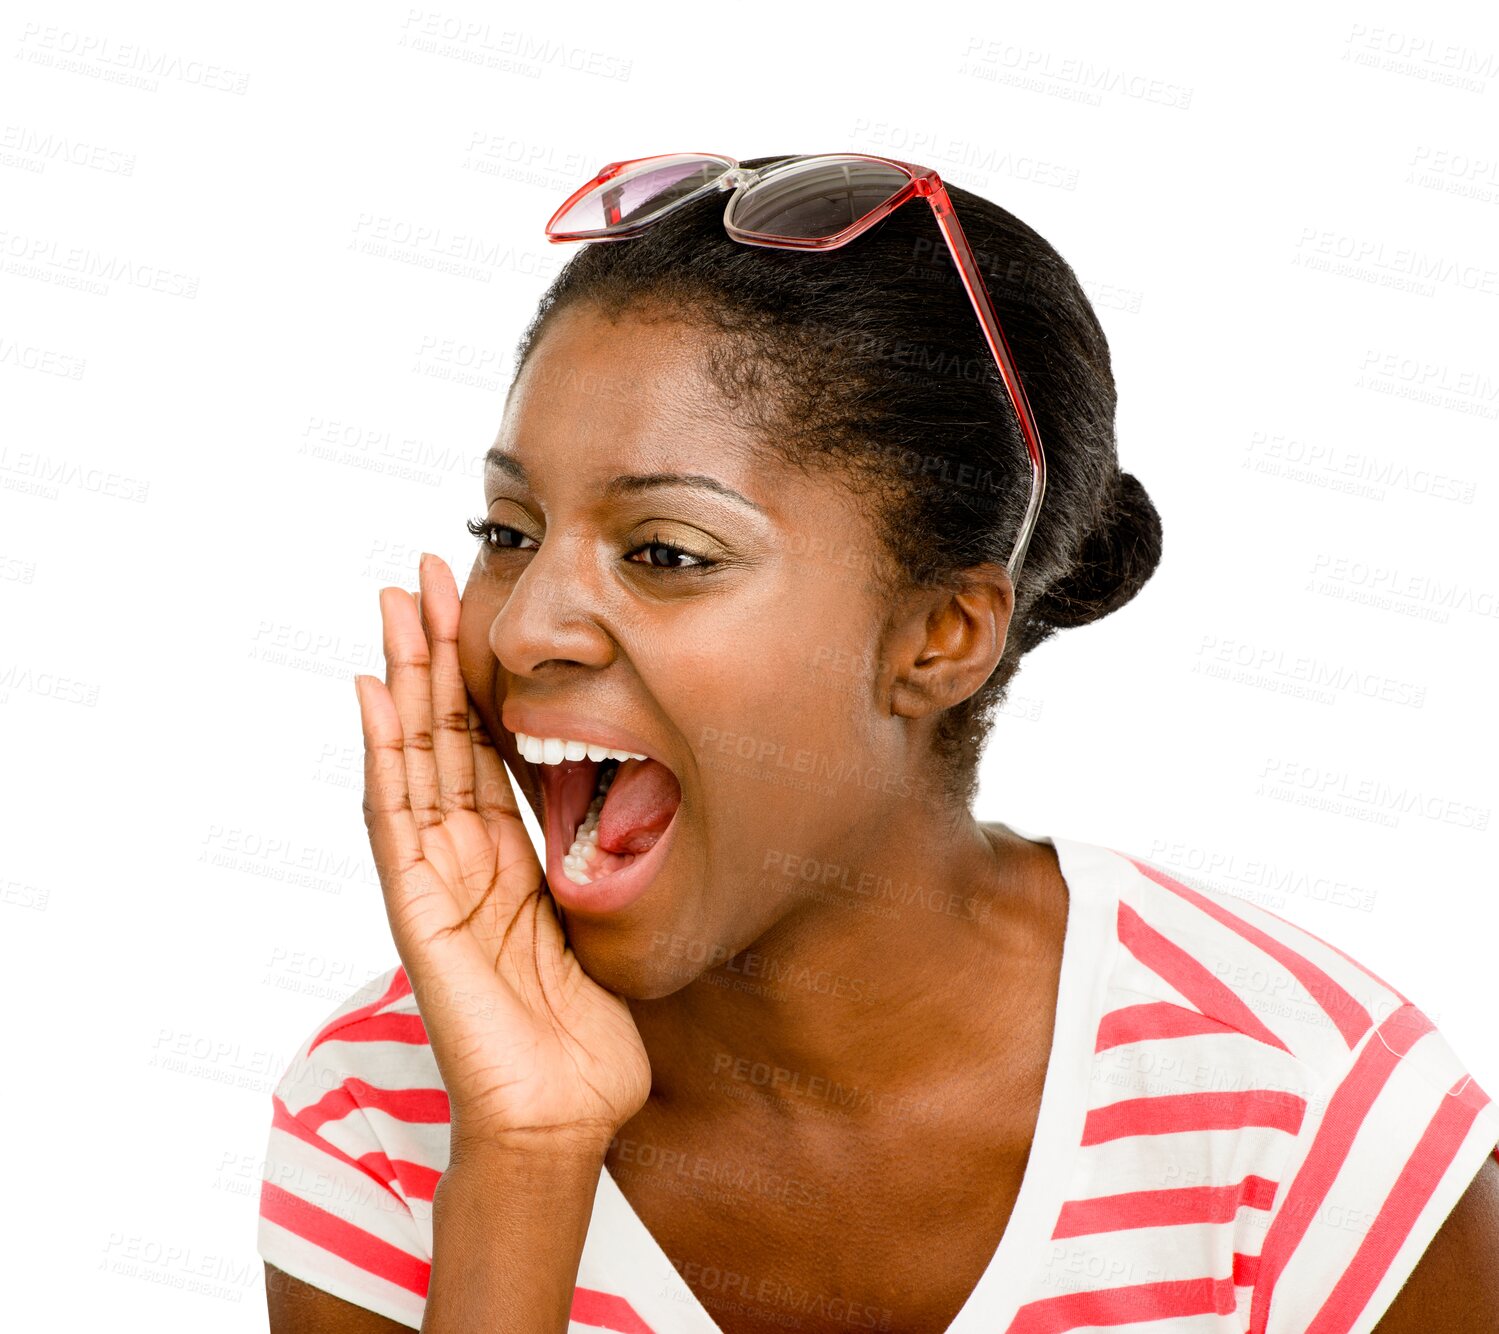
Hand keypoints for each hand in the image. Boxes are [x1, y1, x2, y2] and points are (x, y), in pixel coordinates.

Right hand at [353, 553, 650, 1156]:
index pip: (484, 745)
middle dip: (433, 652)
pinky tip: (375, 692)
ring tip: (395, 602)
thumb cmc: (587, 1034)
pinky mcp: (420, 909)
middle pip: (441, 733)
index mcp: (512, 855)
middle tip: (424, 570)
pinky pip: (396, 818)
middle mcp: (466, 855)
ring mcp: (435, 878)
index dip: (476, 676)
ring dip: (404, 677)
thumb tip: (645, 802)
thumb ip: (601, 862)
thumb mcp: (606, 923)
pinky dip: (385, 754)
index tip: (473, 604)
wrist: (563, 1115)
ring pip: (413, 757)